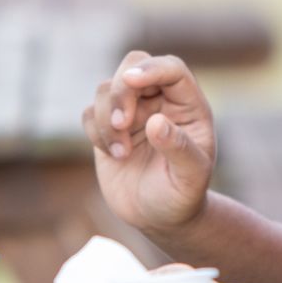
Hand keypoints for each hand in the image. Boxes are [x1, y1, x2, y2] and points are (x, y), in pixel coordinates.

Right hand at [83, 51, 216, 236]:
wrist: (160, 217)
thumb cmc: (183, 195)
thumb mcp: (191, 177)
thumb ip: (179, 149)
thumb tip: (156, 122)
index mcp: (187, 105)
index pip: (170, 69)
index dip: (151, 68)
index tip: (131, 80)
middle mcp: (159, 101)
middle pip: (132, 65)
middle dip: (122, 91)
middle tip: (123, 123)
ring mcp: (132, 112)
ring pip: (107, 90)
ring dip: (108, 119)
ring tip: (123, 153)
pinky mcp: (107, 127)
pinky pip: (90, 113)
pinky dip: (96, 132)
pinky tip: (115, 156)